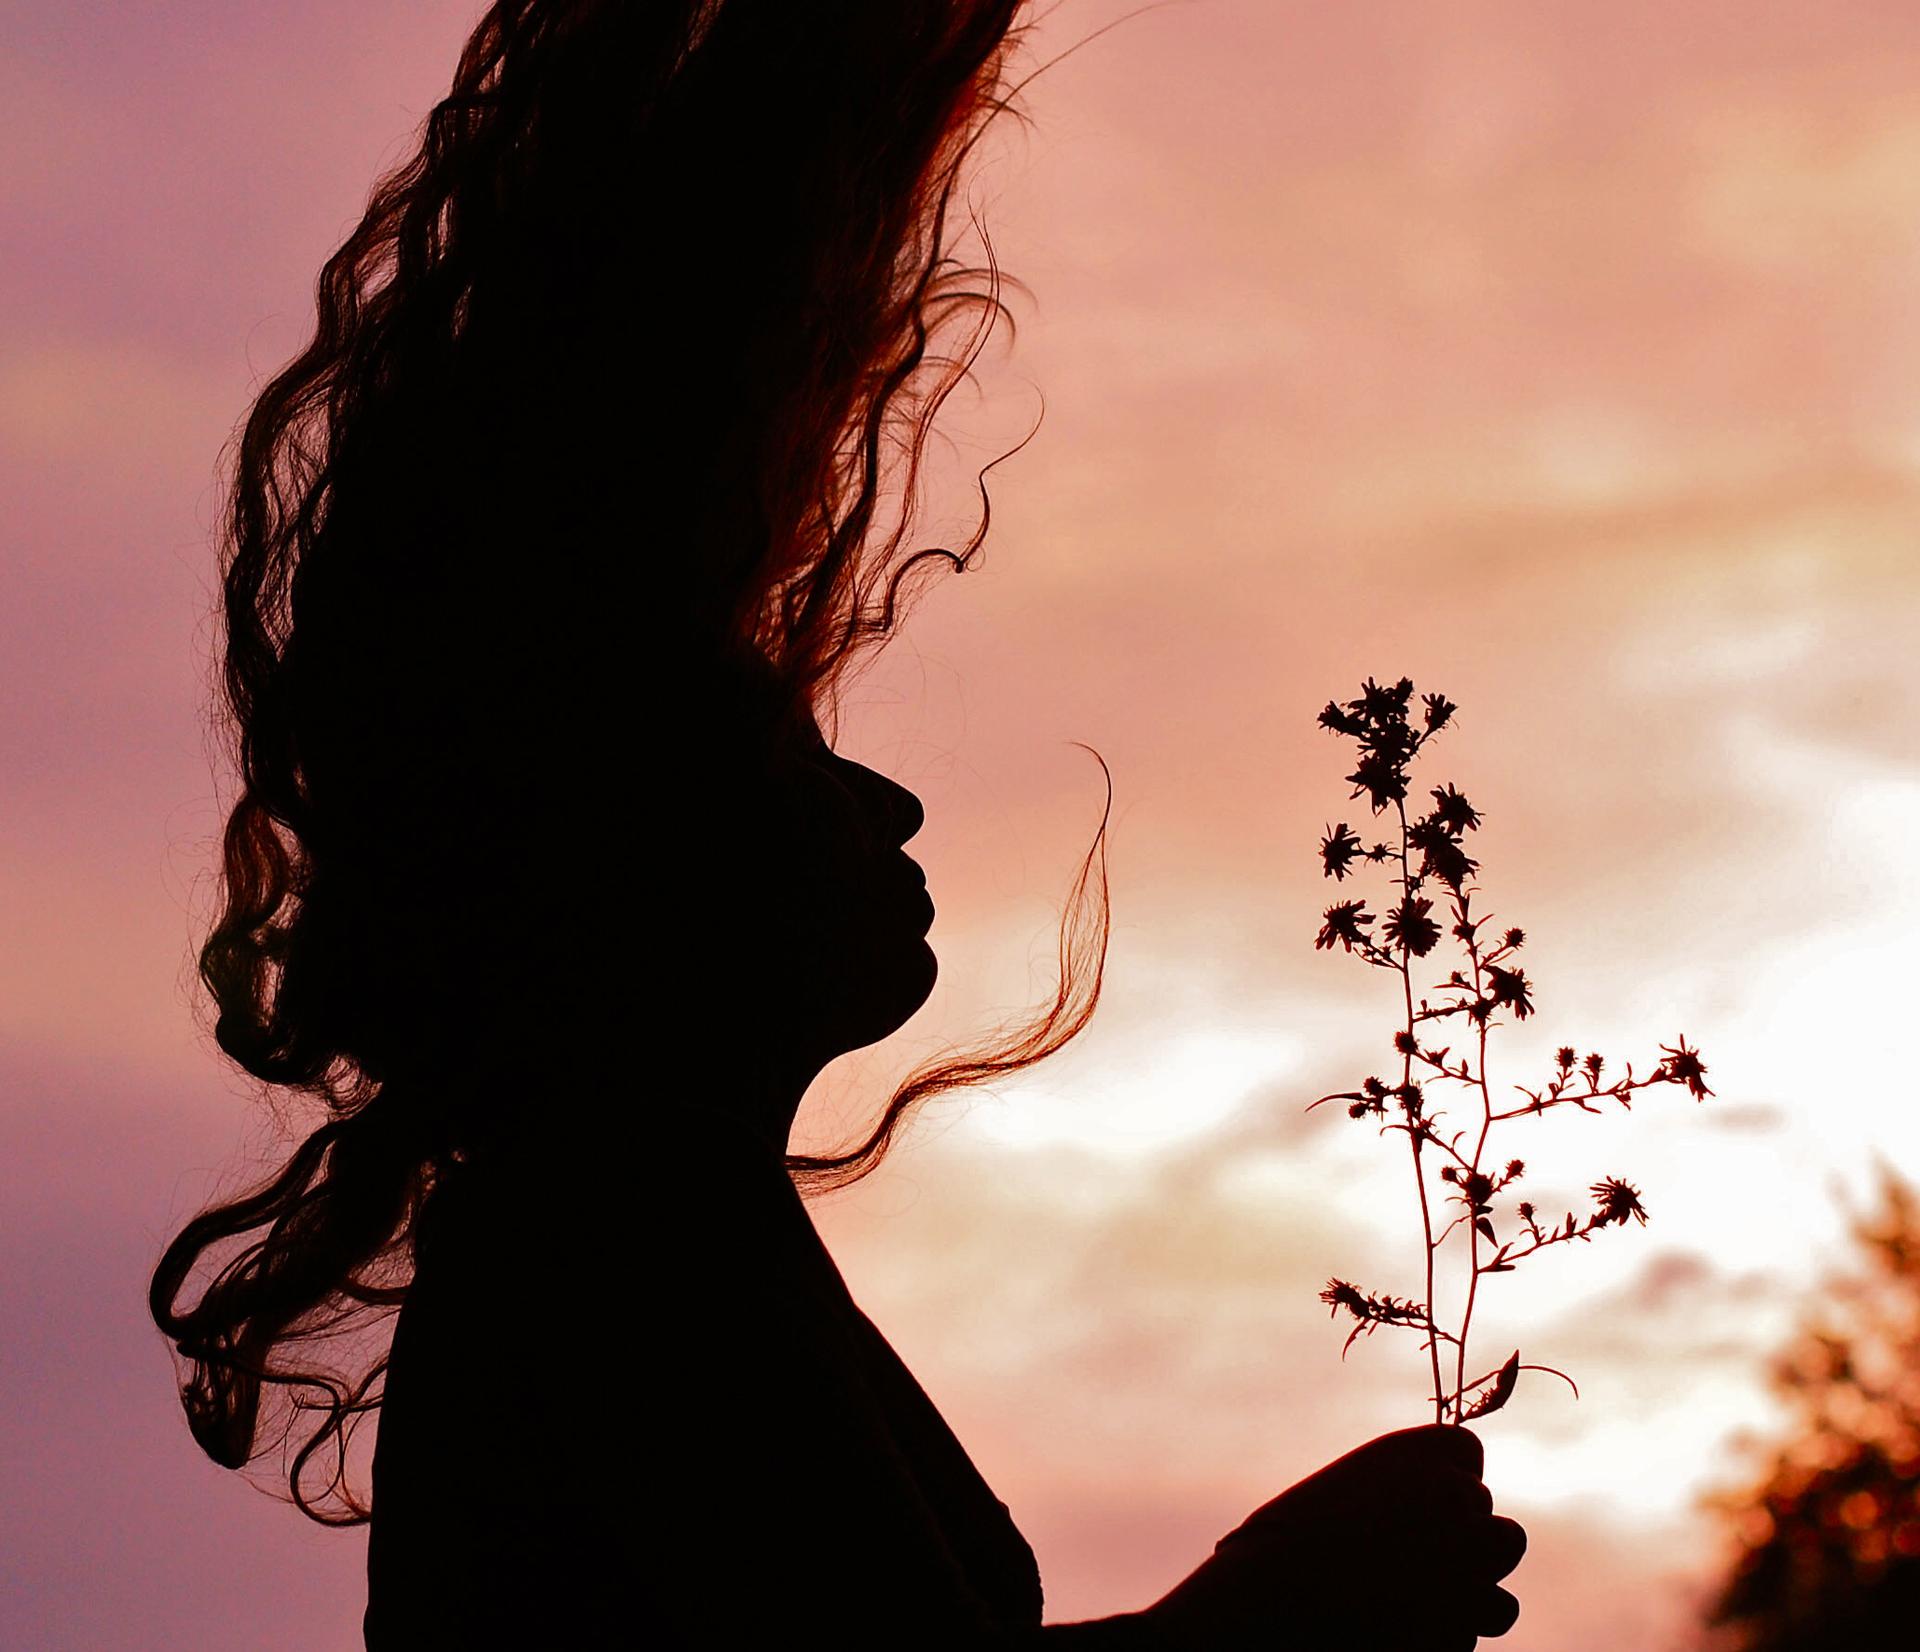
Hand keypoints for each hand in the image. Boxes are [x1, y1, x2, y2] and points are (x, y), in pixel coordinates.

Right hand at [1142, 1425, 1524, 1651]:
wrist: (1267, 1605)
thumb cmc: (1283, 1542)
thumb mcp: (1341, 1492)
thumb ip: (1398, 1497)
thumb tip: (1436, 1524)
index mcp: (1422, 1453)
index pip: (1468, 1456)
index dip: (1445, 1483)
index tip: (1415, 1505)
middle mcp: (1457, 1504)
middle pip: (1497, 1528)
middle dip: (1464, 1548)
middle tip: (1412, 1564)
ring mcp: (1467, 1573)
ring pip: (1501, 1594)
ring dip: (1469, 1602)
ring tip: (1414, 1608)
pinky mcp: (1460, 1635)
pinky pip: (1467, 1640)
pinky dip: (1441, 1641)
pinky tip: (1396, 1634)